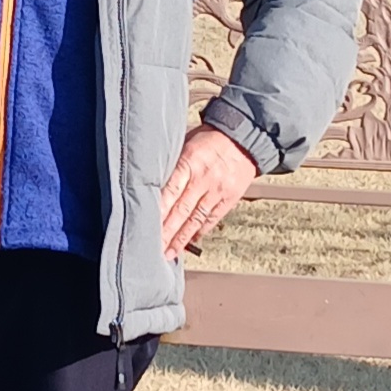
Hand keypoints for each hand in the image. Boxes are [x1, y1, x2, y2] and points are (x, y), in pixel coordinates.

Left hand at [160, 123, 259, 258]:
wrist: (245, 137)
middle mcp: (204, 179)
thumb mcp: (187, 141)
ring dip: (181, 238)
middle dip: (166, 232)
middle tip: (153, 248)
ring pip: (196, 219)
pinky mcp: (229, 199)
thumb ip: (172, 162)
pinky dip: (199, 232)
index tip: (145, 226)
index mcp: (190, 162)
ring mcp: (217, 191)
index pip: (170, 191)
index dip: (158, 211)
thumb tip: (151, 181)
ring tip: (168, 253)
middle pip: (181, 210)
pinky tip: (188, 242)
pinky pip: (212, 219)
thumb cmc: (210, 138)